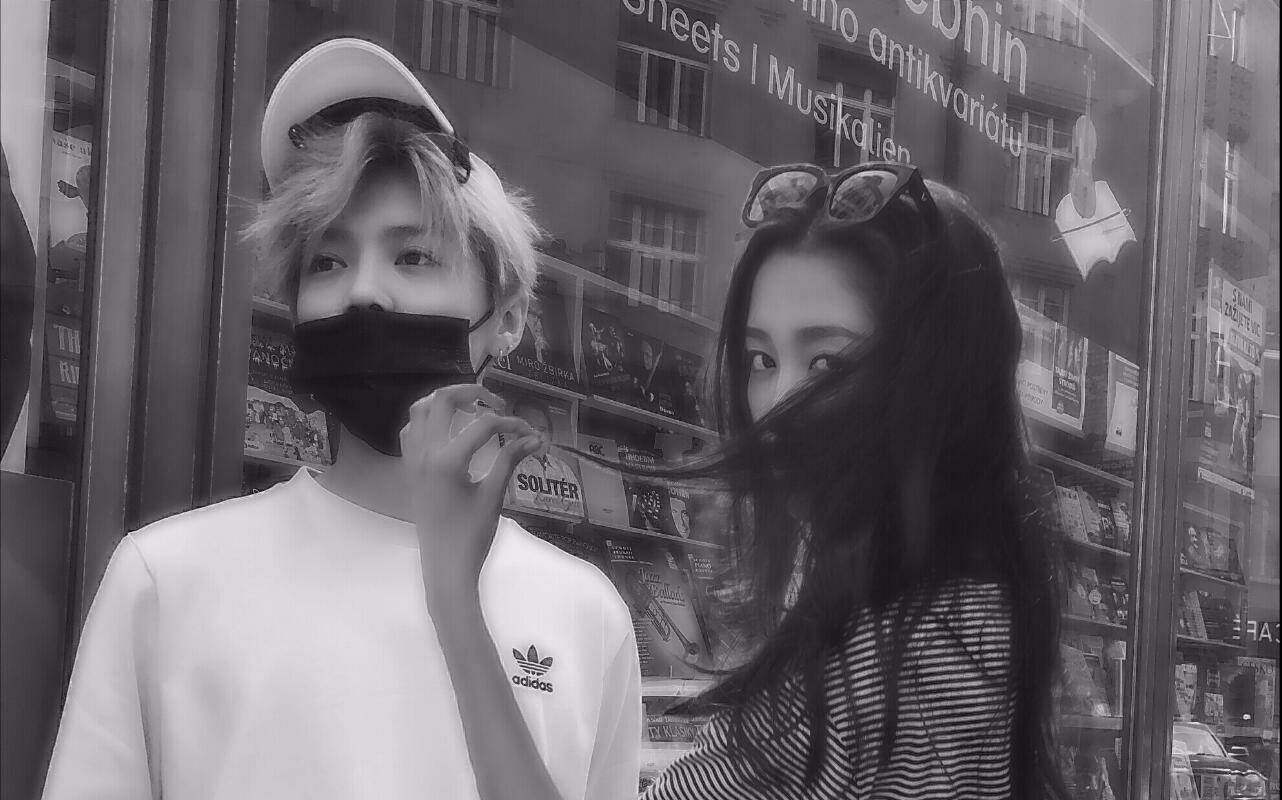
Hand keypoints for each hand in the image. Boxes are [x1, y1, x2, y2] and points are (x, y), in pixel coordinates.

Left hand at [399, 384, 541, 601]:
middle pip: (443, 401)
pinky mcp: (410, 470)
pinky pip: (411, 431)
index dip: (510, 423)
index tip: (530, 432)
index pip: (483, 425)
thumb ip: (510, 460)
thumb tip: (535, 438)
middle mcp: (424, 453)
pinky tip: (447, 429)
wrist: (445, 568)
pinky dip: (428, 420)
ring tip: (471, 407)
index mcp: (446, 460)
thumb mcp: (493, 496)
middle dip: (472, 393)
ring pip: (421, 411)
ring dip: (445, 401)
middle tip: (496, 402)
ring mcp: (413, 460)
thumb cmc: (471, 536)